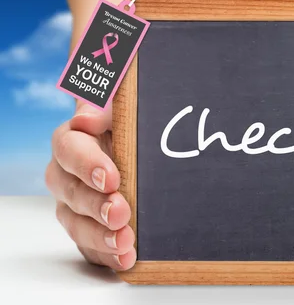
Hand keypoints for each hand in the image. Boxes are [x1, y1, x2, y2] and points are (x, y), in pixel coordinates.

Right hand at [45, 103, 135, 269]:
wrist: (150, 148)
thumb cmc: (133, 123)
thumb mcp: (123, 107)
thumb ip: (105, 107)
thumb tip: (86, 120)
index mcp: (75, 139)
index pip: (68, 149)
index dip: (87, 165)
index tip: (111, 178)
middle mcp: (69, 174)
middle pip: (70, 192)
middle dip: (95, 205)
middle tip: (120, 213)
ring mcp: (77, 204)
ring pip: (76, 223)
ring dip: (99, 236)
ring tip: (124, 243)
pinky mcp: (90, 227)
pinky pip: (90, 246)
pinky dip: (106, 255)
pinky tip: (125, 260)